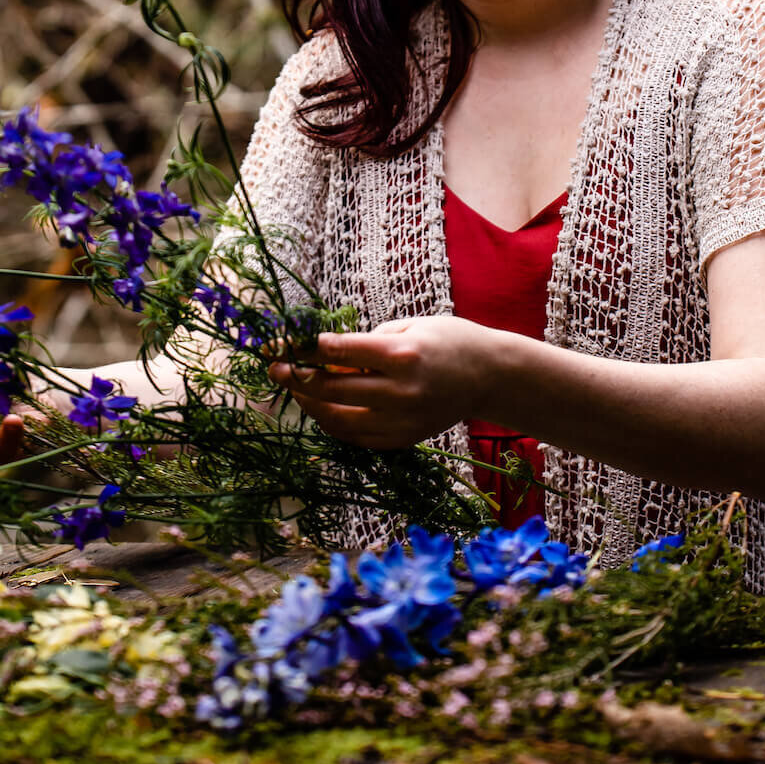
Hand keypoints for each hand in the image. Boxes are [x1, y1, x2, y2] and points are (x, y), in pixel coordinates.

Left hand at [267, 315, 492, 448]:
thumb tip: (325, 356)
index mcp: (402, 354)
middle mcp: (401, 391)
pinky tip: (322, 408)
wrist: (489, 375)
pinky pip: (356, 437)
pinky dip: (333, 424)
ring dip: (310, 404)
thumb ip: (367, 342)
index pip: (337, 353)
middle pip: (331, 389)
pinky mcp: (405, 438)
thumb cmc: (448, 340)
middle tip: (275, 368)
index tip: (279, 345)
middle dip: (296, 378)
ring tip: (295, 388)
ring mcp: (402, 420)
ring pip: (338, 419)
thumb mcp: (409, 325)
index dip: (302, 349)